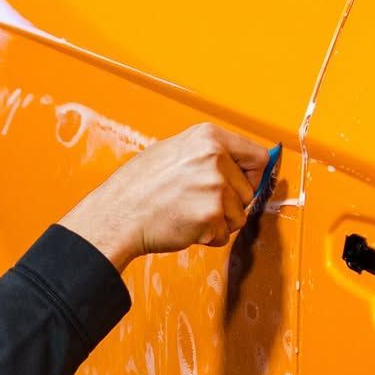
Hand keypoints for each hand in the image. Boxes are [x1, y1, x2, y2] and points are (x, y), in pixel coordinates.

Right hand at [60, 122, 268, 270]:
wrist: (116, 215)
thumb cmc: (136, 187)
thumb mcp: (171, 151)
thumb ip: (207, 153)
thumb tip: (236, 161)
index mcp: (208, 137)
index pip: (258, 156)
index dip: (254, 174)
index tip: (247, 183)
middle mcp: (215, 158)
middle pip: (249, 190)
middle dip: (230, 203)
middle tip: (199, 203)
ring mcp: (215, 188)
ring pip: (238, 215)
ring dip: (219, 222)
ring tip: (188, 213)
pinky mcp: (211, 216)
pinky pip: (224, 234)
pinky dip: (208, 237)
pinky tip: (185, 226)